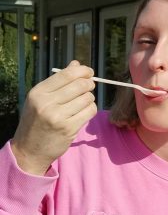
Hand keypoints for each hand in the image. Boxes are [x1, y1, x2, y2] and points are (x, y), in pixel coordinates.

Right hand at [11, 61, 96, 175]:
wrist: (29, 150)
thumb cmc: (36, 121)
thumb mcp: (40, 99)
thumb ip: (58, 81)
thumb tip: (76, 64)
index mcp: (38, 92)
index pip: (67, 74)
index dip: (83, 71)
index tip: (89, 73)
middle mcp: (46, 103)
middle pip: (80, 85)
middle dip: (89, 84)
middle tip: (88, 88)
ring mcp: (58, 116)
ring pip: (87, 98)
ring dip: (89, 99)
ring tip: (82, 103)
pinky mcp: (69, 128)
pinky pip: (90, 111)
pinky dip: (91, 110)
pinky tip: (83, 112)